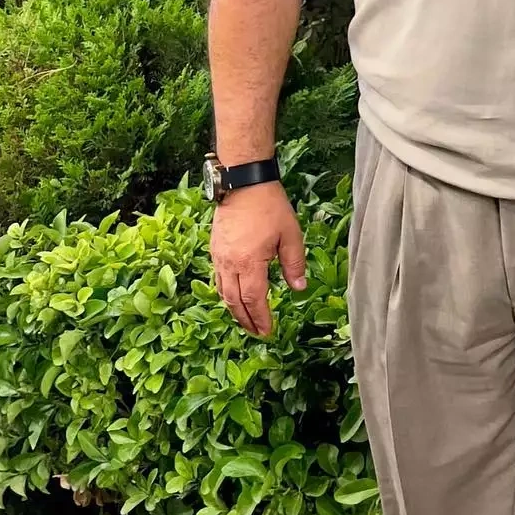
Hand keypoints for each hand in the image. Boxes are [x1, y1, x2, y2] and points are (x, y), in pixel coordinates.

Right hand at [210, 180, 307, 336]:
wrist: (244, 183)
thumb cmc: (270, 207)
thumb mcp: (291, 235)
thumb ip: (295, 264)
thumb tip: (299, 288)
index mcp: (250, 262)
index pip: (254, 300)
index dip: (260, 318)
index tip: (267, 330)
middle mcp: (230, 263)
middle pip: (234, 301)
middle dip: (245, 320)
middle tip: (256, 332)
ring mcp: (219, 256)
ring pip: (223, 292)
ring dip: (234, 309)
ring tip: (245, 319)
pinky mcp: (215, 248)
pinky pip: (218, 278)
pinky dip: (226, 292)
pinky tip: (234, 295)